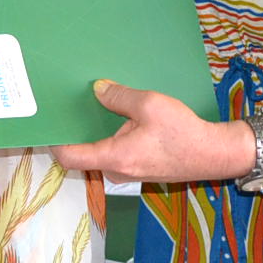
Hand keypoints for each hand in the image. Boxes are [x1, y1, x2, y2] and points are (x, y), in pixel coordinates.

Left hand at [55, 80, 254, 183]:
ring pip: (103, 152)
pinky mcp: (140, 169)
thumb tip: (98, 90)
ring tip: (98, 106)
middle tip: (71, 107)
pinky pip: (118, 153)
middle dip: (79, 131)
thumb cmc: (183, 132)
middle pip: (85, 153)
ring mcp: (129, 172)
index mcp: (114, 157)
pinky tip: (123, 118)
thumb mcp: (150, 104)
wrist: (214, 154)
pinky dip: (115, 137)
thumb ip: (120, 96)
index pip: (69, 157)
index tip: (48, 124)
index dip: (54, 141)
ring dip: (100, 132)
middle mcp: (117, 170)